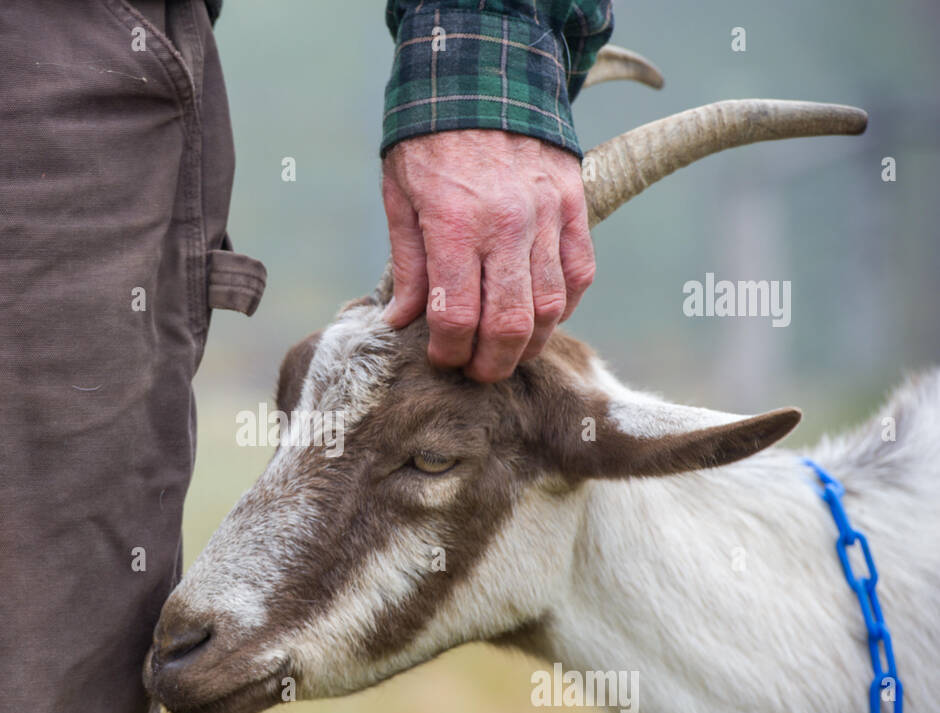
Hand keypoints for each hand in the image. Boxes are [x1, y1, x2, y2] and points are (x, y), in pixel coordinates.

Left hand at [381, 129, 594, 381]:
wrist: (485, 76)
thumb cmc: (429, 143)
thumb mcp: (400, 198)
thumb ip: (408, 265)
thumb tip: (401, 321)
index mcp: (454, 225)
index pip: (455, 317)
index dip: (447, 351)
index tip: (439, 357)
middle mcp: (505, 226)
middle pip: (507, 326)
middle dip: (489, 364)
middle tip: (475, 371)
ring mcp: (546, 217)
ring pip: (550, 309)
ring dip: (528, 344)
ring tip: (506, 352)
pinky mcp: (574, 207)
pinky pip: (579, 276)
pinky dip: (563, 308)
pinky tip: (540, 316)